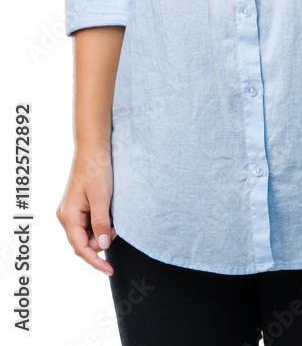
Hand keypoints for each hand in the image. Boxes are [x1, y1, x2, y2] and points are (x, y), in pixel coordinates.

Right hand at [56, 145, 117, 275]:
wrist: (93, 149)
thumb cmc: (96, 170)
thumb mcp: (101, 197)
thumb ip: (101, 222)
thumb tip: (103, 245)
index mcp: (68, 216)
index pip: (80, 248)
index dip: (96, 261)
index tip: (110, 270)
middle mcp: (66, 216)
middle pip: (83, 243)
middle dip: (101, 242)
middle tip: (116, 229)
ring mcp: (71, 212)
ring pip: (87, 234)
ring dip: (101, 233)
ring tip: (113, 219)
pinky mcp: (78, 207)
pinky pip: (88, 224)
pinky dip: (100, 225)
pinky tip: (108, 215)